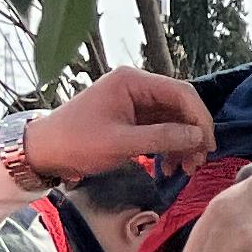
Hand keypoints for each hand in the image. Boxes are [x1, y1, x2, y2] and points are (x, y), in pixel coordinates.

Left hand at [31, 67, 215, 180]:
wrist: (44, 150)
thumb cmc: (77, 142)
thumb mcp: (121, 143)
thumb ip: (162, 138)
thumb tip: (198, 137)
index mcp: (133, 81)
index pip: (181, 93)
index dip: (200, 119)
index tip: (207, 146)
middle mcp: (136, 86)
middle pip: (179, 106)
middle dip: (192, 134)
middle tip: (197, 163)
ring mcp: (134, 102)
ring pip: (172, 120)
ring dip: (182, 144)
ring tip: (183, 170)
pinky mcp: (131, 118)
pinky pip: (160, 129)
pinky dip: (168, 147)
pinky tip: (168, 167)